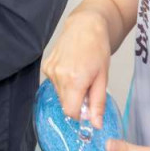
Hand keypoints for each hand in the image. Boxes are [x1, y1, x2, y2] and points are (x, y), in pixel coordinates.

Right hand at [41, 11, 111, 127]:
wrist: (85, 26)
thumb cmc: (97, 49)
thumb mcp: (103, 78)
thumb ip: (98, 103)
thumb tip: (95, 124)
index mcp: (74, 80)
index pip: (71, 112)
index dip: (81, 114)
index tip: (89, 106)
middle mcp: (59, 76)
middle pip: (64, 104)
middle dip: (76, 101)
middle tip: (88, 86)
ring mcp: (50, 70)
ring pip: (59, 94)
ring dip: (70, 91)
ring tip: (80, 74)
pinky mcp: (46, 66)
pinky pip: (54, 83)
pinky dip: (63, 82)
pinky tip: (71, 69)